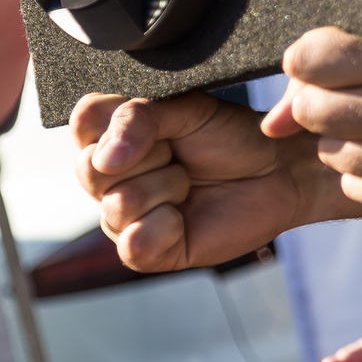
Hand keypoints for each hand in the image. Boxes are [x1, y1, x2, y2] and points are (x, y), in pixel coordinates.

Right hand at [75, 91, 323, 272]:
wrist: (278, 171)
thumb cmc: (232, 138)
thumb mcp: (188, 109)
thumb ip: (139, 117)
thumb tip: (104, 159)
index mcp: (113, 136)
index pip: (83, 122)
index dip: (116, 123)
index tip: (158, 124)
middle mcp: (110, 177)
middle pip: (90, 168)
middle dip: (148, 156)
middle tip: (181, 155)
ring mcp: (124, 216)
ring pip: (117, 204)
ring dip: (167, 188)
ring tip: (190, 183)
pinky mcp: (146, 252)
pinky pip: (133, 243)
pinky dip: (165, 227)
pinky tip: (184, 217)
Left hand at [269, 26, 361, 215]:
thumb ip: (340, 64)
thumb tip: (272, 125)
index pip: (310, 58)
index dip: (308, 58)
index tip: (325, 61)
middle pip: (312, 110)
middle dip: (319, 101)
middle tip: (352, 95)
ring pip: (330, 154)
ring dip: (343, 138)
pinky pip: (358, 189)